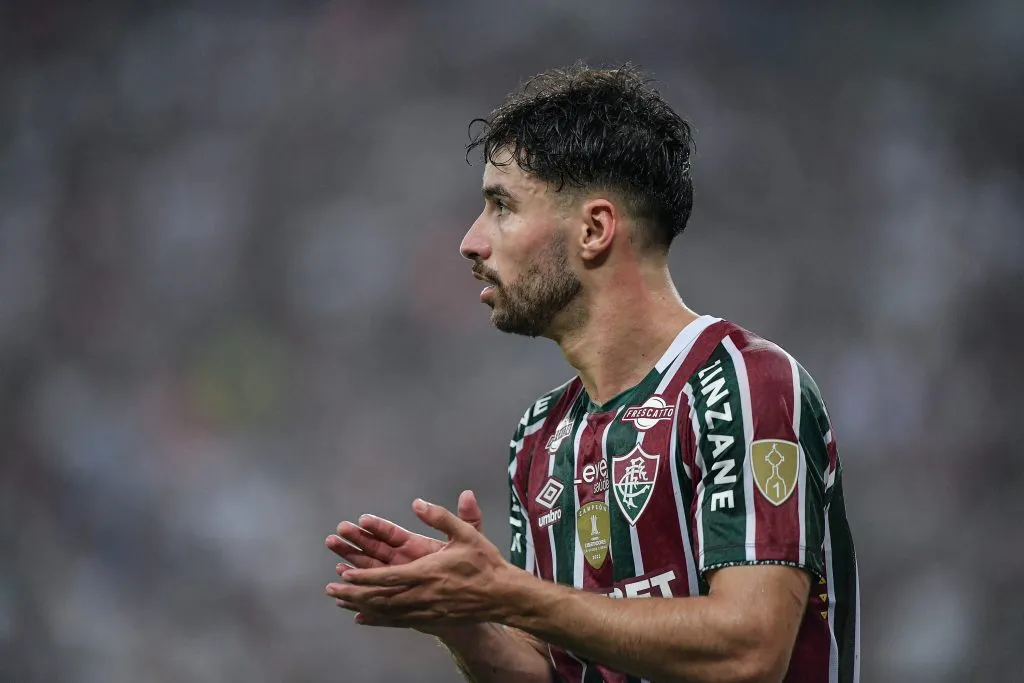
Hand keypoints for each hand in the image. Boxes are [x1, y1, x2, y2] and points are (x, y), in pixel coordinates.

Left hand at [325, 497, 516, 629]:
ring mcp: (426, 610)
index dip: (364, 575)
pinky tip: (362, 619)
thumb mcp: (466, 533)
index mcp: (427, 572)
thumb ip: (441, 517)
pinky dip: (378, 619)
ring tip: (340, 601)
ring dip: (362, 605)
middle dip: (354, 592)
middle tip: (332, 588)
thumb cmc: (485, 563)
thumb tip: (417, 503)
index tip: (345, 572)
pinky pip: (397, 622)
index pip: (388, 575)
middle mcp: (423, 594)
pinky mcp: (430, 620)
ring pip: (386, 611)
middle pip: (381, 596)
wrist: (503, 595)